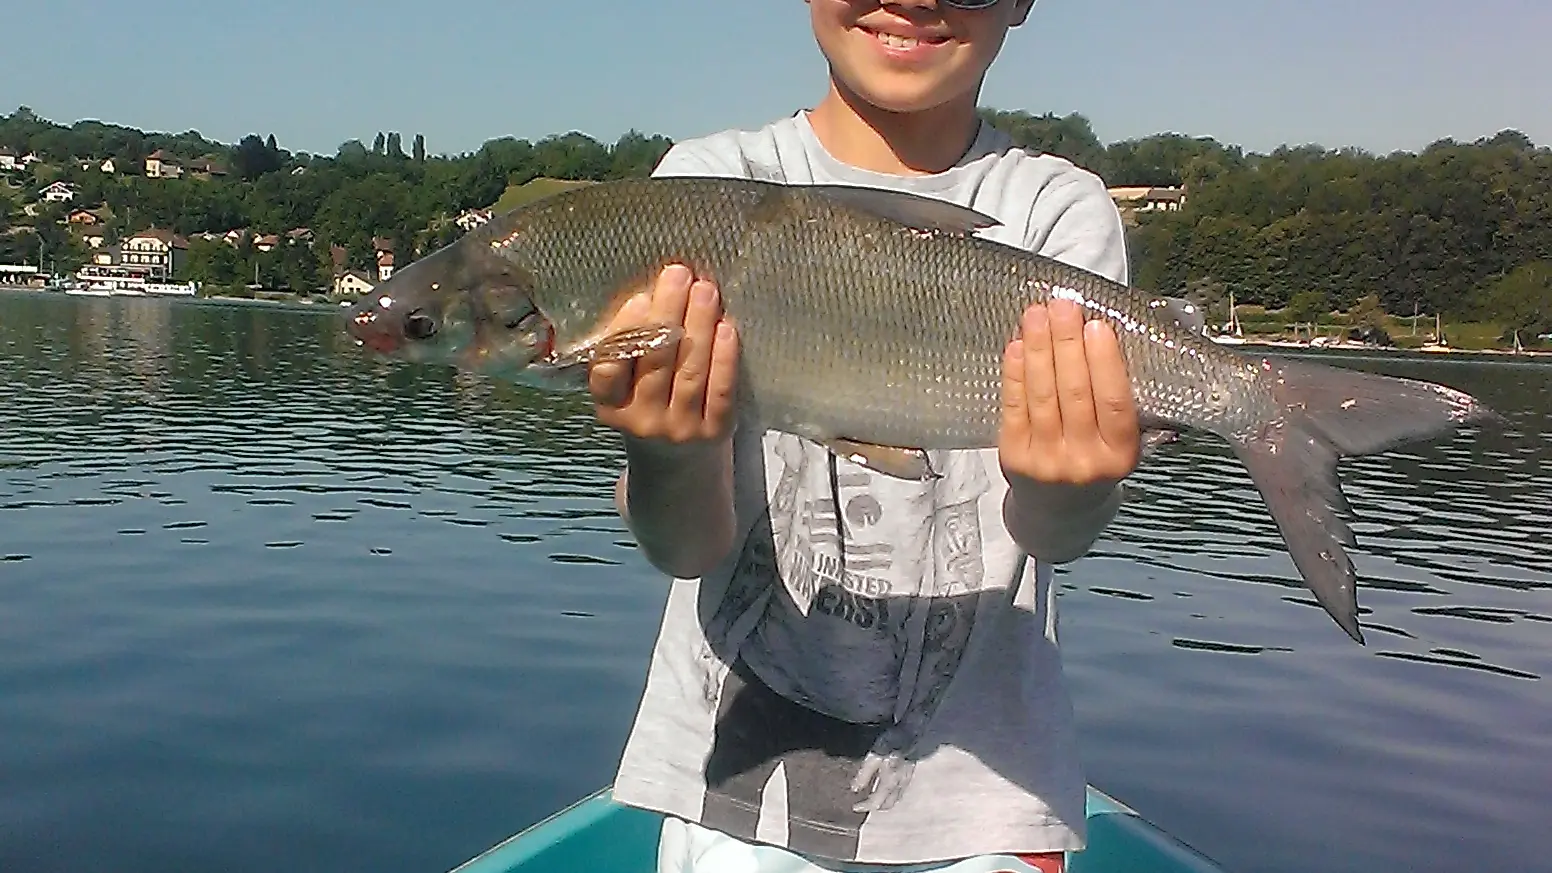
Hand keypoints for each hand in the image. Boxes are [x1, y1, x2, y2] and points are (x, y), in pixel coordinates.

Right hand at [588, 264, 739, 450]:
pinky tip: (726, 327)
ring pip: (689, 371)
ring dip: (698, 325)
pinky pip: (720, 389)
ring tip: (705, 290)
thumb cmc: (647, 406)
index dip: (626, 332)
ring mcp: (680, 429)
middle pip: (655, 361)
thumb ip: (629, 351)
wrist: (677, 463)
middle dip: (668, 312)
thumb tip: (654, 293)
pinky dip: (724, 357)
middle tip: (679, 274)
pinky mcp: (715, 432)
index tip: (642, 296)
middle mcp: (642, 421)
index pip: (610, 368)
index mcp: (611, 406)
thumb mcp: (624, 389)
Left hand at [998, 298, 1140, 490]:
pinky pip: (1014, 408)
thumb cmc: (1096, 462)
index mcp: (1120, 455)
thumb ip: (1121, 405)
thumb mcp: (1122, 445)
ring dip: (1039, 350)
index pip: (1114, 403)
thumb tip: (1106, 339)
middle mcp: (1084, 461)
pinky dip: (1015, 374)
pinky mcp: (1014, 457)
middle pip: (1075, 393)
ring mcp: (1047, 461)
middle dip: (1066, 344)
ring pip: (1042, 397)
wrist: (1060, 512)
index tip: (1096, 325)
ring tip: (1036, 314)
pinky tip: (1017, 345)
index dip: (1104, 363)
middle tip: (1061, 305)